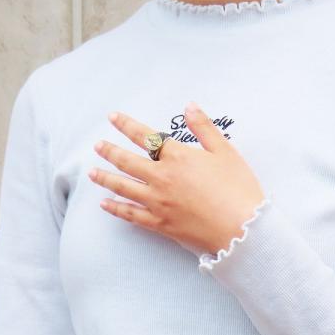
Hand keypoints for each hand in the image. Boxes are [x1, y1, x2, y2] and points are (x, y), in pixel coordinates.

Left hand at [88, 101, 265, 255]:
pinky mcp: (160, 224)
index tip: (112, 118)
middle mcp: (161, 177)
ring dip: (105, 178)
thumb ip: (204, 128)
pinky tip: (105, 204)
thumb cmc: (238, 189)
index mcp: (177, 157)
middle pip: (127, 161)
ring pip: (123, 187)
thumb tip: (189, 106)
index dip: (126, 125)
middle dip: (109, 152)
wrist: (241, 228)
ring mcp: (157, 202)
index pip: (145, 136)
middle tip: (98, 146)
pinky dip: (116, 208)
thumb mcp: (225, 151)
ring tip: (92, 173)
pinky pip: (131, 215)